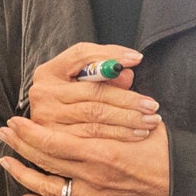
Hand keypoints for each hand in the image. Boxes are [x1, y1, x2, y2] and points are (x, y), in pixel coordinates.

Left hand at [0, 114, 171, 195]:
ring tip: (7, 162)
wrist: (187, 187)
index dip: (28, 133)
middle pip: (45, 161)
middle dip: (20, 146)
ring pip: (47, 189)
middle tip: (5, 133)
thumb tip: (97, 80)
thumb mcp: (141, 124)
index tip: (13, 122)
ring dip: (24, 175)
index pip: (53, 142)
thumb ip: (114, 107)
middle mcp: (93, 177)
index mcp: (102, 152)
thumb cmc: (168, 151)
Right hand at [24, 44, 157, 140]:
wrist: (47, 134)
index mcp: (48, 72)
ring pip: (95, 115)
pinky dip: (118, 134)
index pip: (81, 56)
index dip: (110, 56)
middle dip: (127, 98)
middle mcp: (43, 93)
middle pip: (93, 92)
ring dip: (127, 118)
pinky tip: (136, 133)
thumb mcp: (82, 81)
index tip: (137, 59)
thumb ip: (104, 73)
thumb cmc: (72, 100)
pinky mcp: (55, 139)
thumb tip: (126, 72)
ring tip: (150, 120)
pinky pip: (93, 135)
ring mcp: (47, 117)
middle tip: (152, 104)